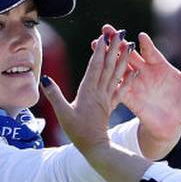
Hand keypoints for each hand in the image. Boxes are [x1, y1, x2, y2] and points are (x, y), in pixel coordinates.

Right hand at [41, 27, 131, 153]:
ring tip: (130, 45)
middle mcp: (100, 92)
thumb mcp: (63, 114)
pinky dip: (129, 79)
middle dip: (115, 48)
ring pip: (117, 75)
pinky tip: (135, 71)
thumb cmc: (78, 132)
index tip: (105, 36)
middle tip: (120, 32)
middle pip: (108, 66)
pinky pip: (122, 90)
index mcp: (88, 91)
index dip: (100, 51)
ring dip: (123, 59)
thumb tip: (45, 79)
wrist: (96, 148)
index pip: (95, 66)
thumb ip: (55, 96)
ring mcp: (107, 98)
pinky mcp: (110, 106)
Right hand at [106, 28, 180, 158]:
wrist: (174, 125)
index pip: (149, 51)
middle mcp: (144, 71)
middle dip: (118, 41)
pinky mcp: (128, 97)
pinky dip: (109, 77)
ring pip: (118, 66)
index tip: (141, 37)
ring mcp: (135, 83)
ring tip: (95, 43)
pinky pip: (117, 85)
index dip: (145, 44)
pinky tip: (99, 68)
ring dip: (107, 55)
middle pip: (128, 53)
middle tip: (106, 29)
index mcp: (159, 65)